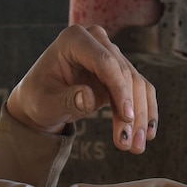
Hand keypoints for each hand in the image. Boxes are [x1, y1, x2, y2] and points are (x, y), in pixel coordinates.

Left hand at [4, 25, 158, 154]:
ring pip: (137, 84)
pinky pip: (140, 91)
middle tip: (130, 144)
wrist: (40, 101)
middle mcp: (97, 41)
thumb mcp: (45, 102)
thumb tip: (89, 98)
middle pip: (125, 74)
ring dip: (140, 116)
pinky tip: (147, 134)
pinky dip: (144, 112)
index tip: (126, 116)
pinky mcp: (120, 73)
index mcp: (74, 40)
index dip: (119, 89)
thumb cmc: (38, 98)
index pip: (105, 61)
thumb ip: (66, 99)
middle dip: (131, 110)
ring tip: (136, 147)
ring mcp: (111, 55)